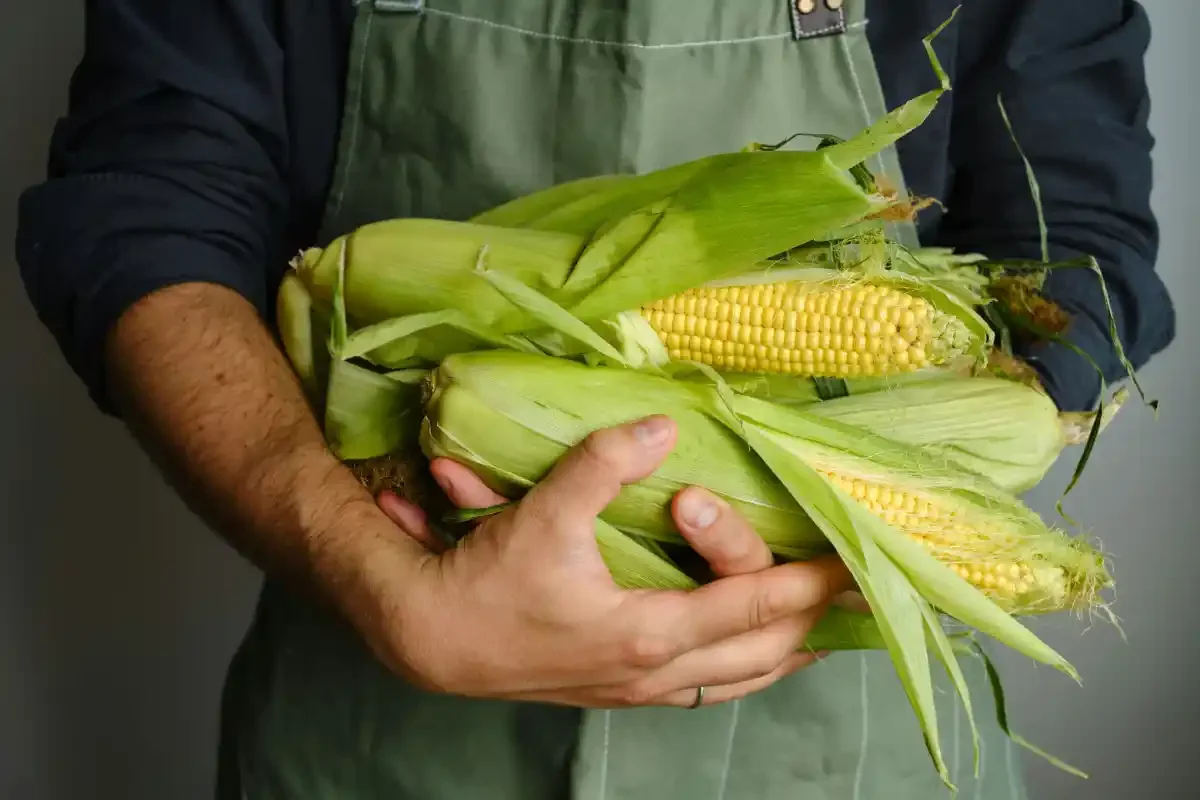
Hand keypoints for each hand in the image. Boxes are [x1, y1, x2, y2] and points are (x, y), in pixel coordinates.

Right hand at [369, 415, 850, 709]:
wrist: (433, 641)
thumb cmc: (487, 581)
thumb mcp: (541, 516)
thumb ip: (602, 465)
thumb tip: (664, 425)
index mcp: (648, 630)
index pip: (755, 607)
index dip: (811, 583)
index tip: (858, 563)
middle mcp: (656, 671)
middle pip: (764, 654)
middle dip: (816, 621)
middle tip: (858, 590)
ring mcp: (640, 690)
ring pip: (740, 684)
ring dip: (787, 655)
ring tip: (826, 629)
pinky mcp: (622, 692)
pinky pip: (708, 692)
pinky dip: (745, 672)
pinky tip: (752, 657)